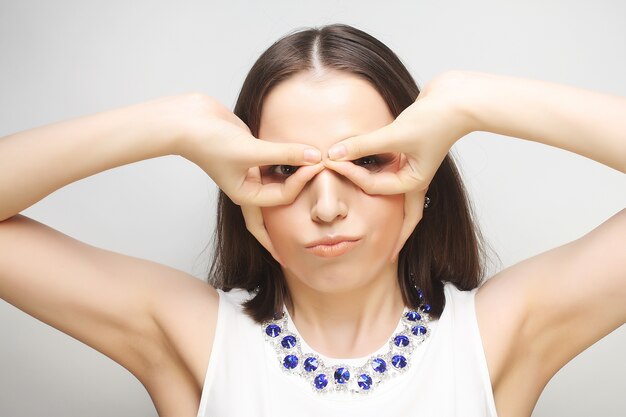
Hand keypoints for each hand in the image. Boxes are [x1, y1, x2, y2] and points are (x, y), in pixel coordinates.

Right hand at [177, 93, 323, 261]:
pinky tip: (299, 161)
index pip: (282, 196)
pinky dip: (287, 162)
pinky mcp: (251, 154)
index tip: (316, 163)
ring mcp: (249, 171)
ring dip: (293, 183)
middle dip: (291, 216)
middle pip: (276, 209)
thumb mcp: (252, 150)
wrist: (189, 121)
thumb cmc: (211, 142)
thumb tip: (314, 156)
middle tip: (309, 228)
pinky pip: (274, 163)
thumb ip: (285, 153)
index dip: (301, 181)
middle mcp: (248, 187)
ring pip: (277, 183)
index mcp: (245, 195)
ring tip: (311, 190)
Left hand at [323, 72, 474, 260]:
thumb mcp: (396, 135)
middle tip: (383, 256)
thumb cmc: (434, 119)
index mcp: (414, 183)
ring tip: (371, 223)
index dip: (350, 175)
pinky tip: (366, 174)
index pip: (373, 187)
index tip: (330, 163)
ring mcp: (412, 167)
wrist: (458, 99)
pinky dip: (376, 172)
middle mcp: (413, 179)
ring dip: (379, 200)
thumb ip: (363, 145)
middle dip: (392, 236)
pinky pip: (389, 169)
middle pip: (401, 217)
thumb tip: (334, 153)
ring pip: (392, 193)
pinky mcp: (409, 152)